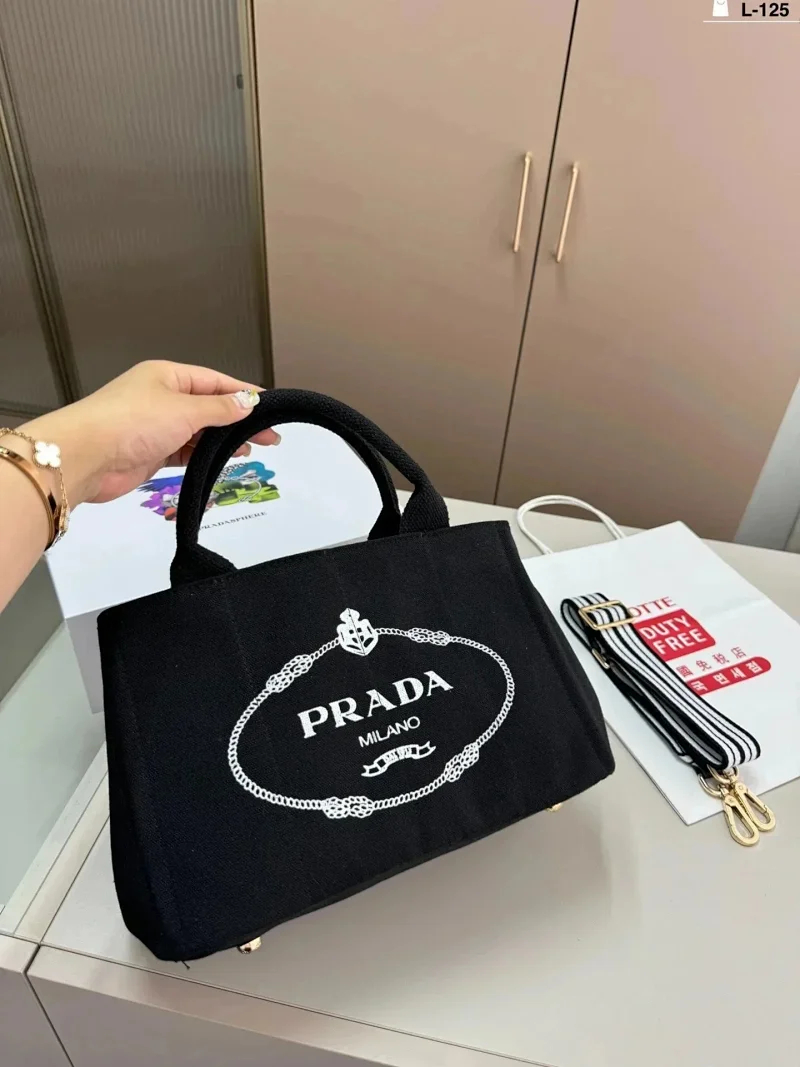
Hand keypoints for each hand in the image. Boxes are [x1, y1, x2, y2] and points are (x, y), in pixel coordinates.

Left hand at [20, 361, 278, 504]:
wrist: (87, 456)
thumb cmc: (134, 422)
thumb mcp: (184, 409)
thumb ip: (219, 409)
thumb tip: (248, 402)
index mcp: (167, 375)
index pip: (214, 381)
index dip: (242, 392)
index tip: (269, 406)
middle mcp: (162, 397)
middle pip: (209, 407)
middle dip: (238, 420)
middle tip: (270, 437)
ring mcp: (155, 426)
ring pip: (198, 431)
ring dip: (223, 440)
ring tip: (252, 450)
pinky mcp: (150, 453)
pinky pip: (185, 451)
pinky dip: (204, 455)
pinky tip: (224, 461)